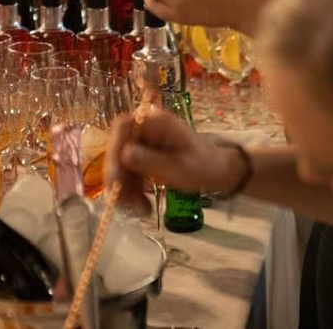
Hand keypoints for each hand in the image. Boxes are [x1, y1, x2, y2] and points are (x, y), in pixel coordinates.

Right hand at [109, 110, 241, 213]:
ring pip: (121, 163)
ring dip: (125, 189)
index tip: (115, 179)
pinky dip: (132, 189)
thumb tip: (123, 154)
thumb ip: (150, 161)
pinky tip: (142, 206)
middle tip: (124, 204)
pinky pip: (129, 171)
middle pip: (118, 148)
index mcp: (155, 121)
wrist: (220, 172)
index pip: (122, 129)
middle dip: (119, 178)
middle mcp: (145, 127)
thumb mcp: (178, 168)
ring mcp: (144, 140)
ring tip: (140, 211)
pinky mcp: (144, 154)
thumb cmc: (204, 166)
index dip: (113, 152)